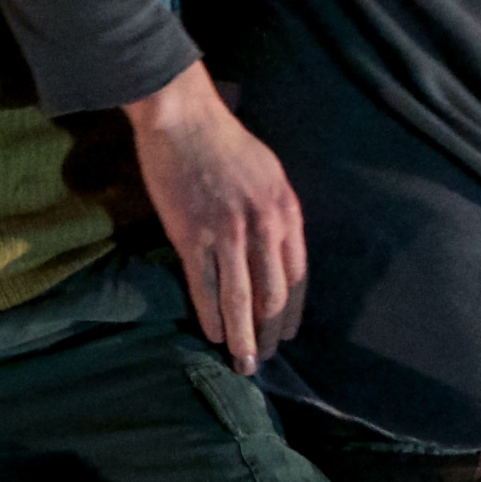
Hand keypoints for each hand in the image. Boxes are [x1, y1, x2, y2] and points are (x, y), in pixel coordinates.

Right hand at [123, 64, 306, 373]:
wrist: (183, 119)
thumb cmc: (224, 141)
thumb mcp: (269, 173)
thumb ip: (275, 213)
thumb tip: (276, 251)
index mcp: (286, 211)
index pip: (297, 275)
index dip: (293, 311)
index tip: (288, 334)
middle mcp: (263, 226)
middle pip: (272, 295)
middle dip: (269, 333)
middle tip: (262, 359)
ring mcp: (227, 234)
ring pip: (239, 300)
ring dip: (242, 337)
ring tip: (242, 362)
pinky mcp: (192, 236)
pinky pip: (204, 287)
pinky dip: (210, 315)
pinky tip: (213, 334)